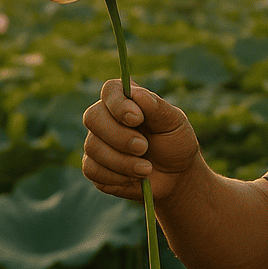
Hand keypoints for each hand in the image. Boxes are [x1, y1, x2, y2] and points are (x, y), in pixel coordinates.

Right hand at [81, 80, 201, 202]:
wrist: (175, 177)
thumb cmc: (175, 144)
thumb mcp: (175, 124)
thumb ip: (158, 108)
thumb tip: (137, 94)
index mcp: (126, 100)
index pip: (110, 90)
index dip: (118, 104)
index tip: (137, 119)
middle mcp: (106, 117)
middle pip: (93, 117)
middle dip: (119, 137)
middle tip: (143, 148)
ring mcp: (96, 141)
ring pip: (92, 146)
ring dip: (122, 161)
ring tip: (146, 169)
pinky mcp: (93, 166)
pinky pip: (92, 170)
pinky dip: (116, 177)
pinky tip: (134, 178)